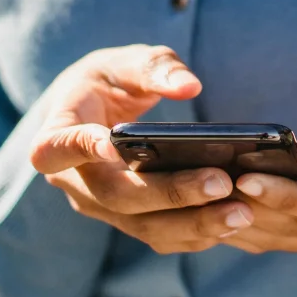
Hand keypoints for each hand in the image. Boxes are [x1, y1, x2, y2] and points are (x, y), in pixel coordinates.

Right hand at [28, 45, 243, 253]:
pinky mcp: (127, 219)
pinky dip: (197, 233)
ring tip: (241, 212)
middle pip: (117, 196)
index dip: (80, 148)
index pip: (56, 147)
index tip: (111, 143)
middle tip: (221, 183)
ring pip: (142, 225)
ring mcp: (100, 205)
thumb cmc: (111, 80)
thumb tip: (189, 86)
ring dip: (193, 223)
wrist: (97, 109)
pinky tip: (234, 222)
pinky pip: (159, 235)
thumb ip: (155, 67)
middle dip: (171, 193)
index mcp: (59, 132)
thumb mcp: (125, 61)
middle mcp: (75, 179)